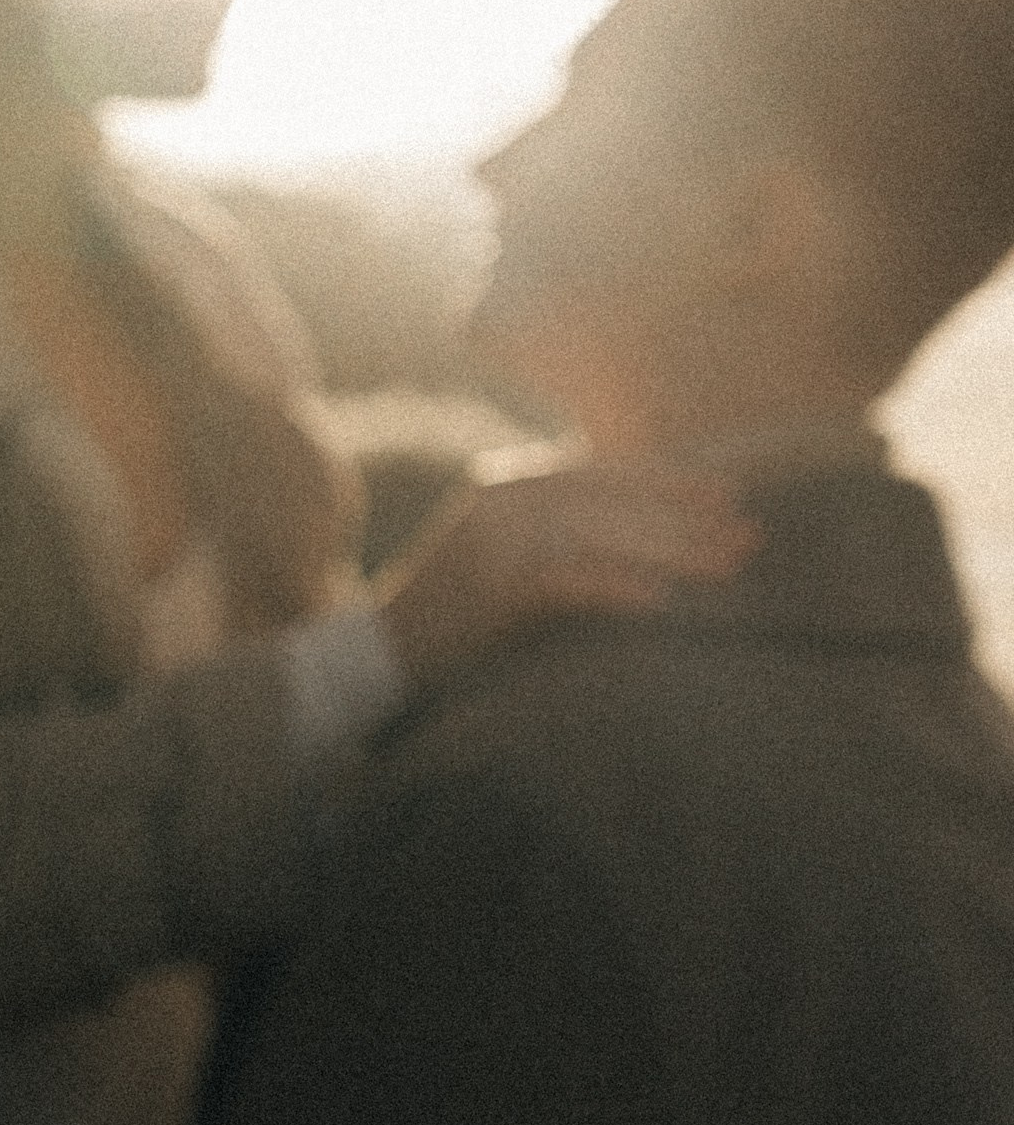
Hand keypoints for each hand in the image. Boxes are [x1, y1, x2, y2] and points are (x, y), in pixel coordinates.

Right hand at [376, 458, 757, 683]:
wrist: (374, 654)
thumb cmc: (450, 616)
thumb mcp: (501, 555)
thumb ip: (554, 531)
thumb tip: (637, 534)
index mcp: (506, 484)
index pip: (601, 471)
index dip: (668, 480)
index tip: (730, 492)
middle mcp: (499, 501)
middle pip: (610, 500)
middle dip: (685, 516)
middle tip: (750, 534)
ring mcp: (490, 542)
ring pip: (597, 534)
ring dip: (669, 551)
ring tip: (728, 566)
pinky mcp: (485, 589)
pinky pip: (562, 582)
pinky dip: (612, 588)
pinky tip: (661, 602)